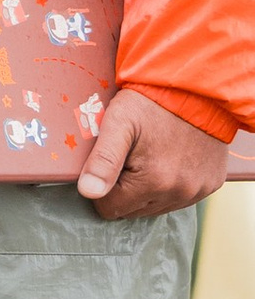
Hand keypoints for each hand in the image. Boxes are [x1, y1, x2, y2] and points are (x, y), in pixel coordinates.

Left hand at [76, 87, 235, 221]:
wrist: (194, 88)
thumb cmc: (150, 103)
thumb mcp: (118, 123)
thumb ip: (102, 160)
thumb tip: (88, 193)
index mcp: (153, 182)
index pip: (110, 208)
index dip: (102, 186)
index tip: (110, 161)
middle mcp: (179, 193)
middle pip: (133, 210)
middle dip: (125, 188)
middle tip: (131, 155)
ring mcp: (198, 191)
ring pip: (156, 207)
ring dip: (148, 189)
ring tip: (151, 155)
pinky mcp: (211, 184)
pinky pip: (180, 198)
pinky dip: (171, 184)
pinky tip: (170, 159)